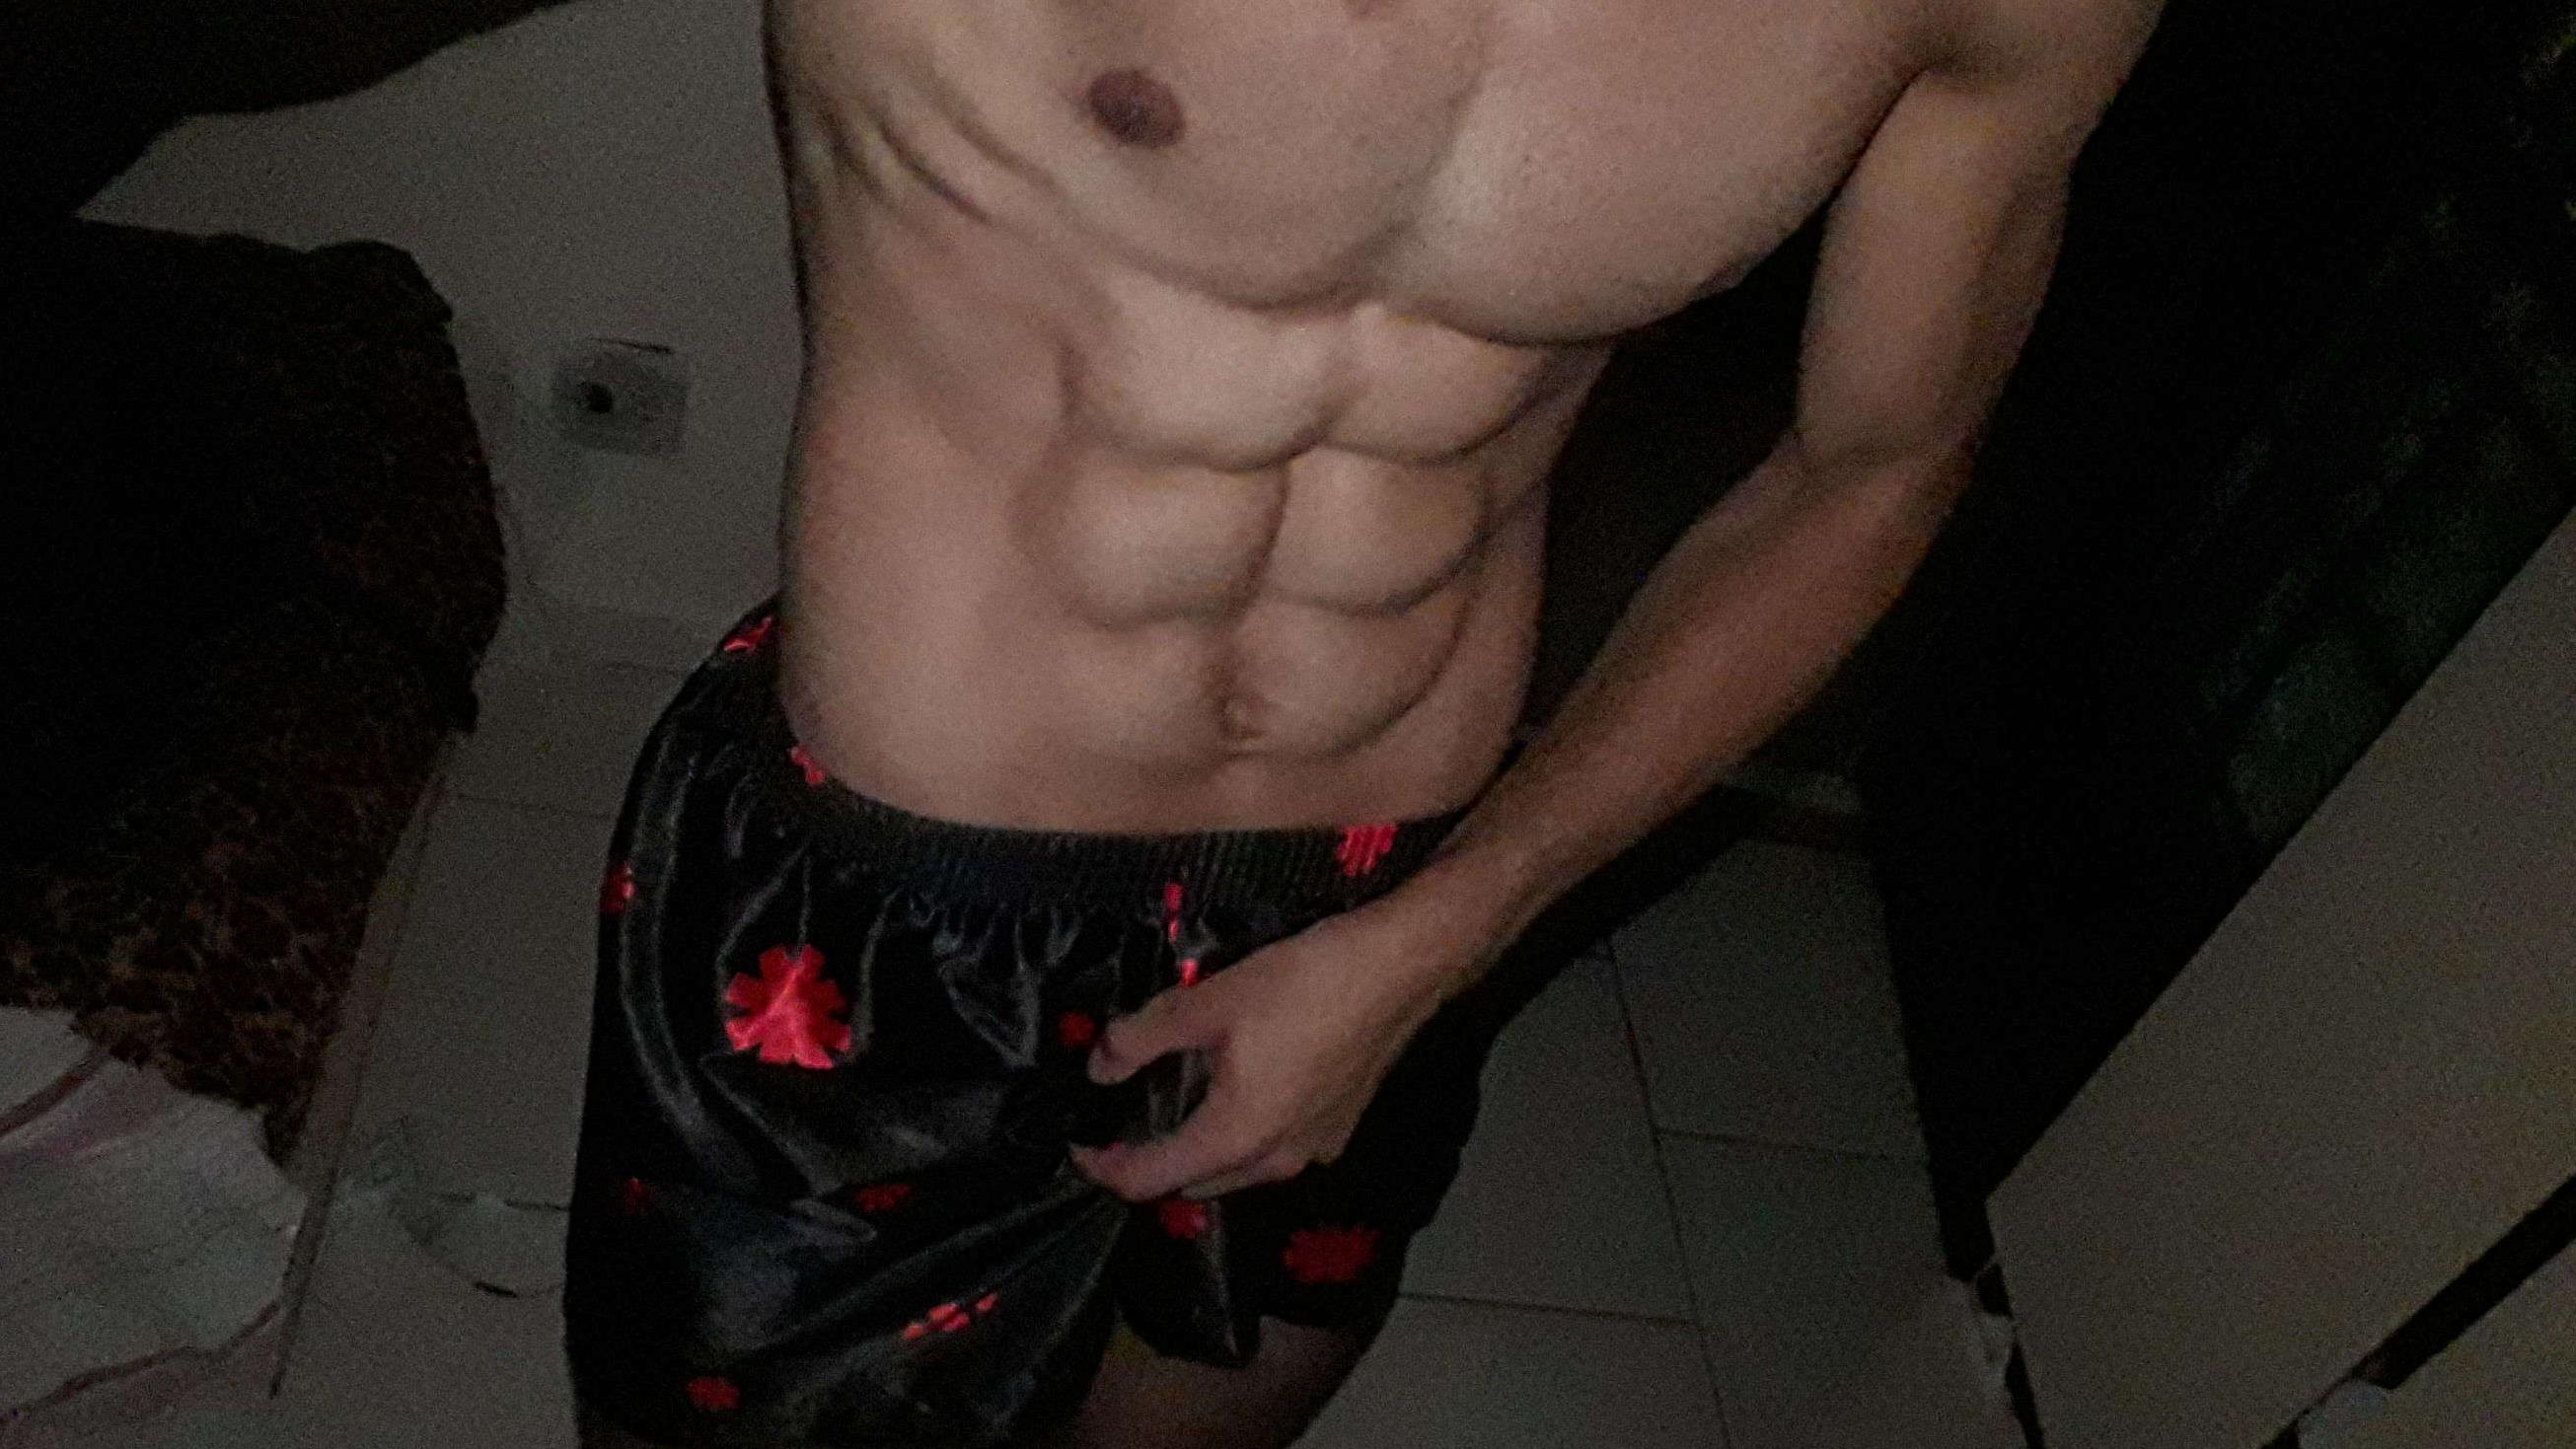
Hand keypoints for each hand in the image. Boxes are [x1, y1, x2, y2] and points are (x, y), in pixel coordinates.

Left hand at [1068, 893, 1475, 1202]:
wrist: (1401, 967)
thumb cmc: (1305, 983)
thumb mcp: (1210, 1001)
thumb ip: (1144, 1038)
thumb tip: (1100, 1067)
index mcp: (1236, 1138)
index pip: (1151, 1180)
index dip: (1104, 1167)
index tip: (1078, 1143)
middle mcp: (1276, 1161)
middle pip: (1195, 1182)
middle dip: (1152, 1163)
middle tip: (1120, 1122)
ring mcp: (1316, 1148)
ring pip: (1238, 1168)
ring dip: (1200, 1149)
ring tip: (1173, 1103)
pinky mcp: (1341, 1125)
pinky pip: (1274, 1147)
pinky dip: (1242, 1133)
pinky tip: (1237, 1086)